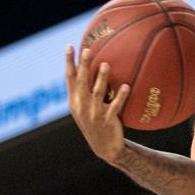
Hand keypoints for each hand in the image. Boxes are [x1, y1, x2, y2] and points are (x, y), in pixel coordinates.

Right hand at [65, 45, 128, 163]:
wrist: (105, 148)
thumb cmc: (96, 122)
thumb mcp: (85, 108)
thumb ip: (84, 90)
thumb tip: (88, 65)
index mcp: (75, 101)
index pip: (69, 78)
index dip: (68, 62)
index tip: (70, 46)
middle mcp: (82, 106)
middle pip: (82, 83)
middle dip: (83, 66)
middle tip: (87, 50)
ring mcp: (94, 114)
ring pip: (98, 93)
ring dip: (101, 79)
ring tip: (106, 64)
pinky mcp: (107, 121)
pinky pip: (115, 106)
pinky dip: (120, 96)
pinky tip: (126, 86)